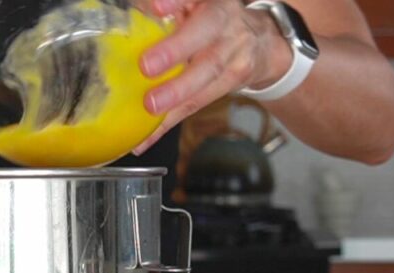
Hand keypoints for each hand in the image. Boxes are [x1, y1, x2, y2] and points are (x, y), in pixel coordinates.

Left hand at [133, 0, 290, 154]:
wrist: (262, 43)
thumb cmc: (215, 21)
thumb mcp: (197, 6)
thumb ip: (171, 11)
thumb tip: (131, 16)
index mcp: (212, 1)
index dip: (176, 1)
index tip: (156, 7)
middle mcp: (227, 23)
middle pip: (204, 35)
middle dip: (175, 52)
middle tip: (147, 66)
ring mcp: (234, 54)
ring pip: (206, 74)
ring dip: (176, 94)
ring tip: (151, 107)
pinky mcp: (232, 82)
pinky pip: (196, 104)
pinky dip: (168, 123)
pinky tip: (145, 139)